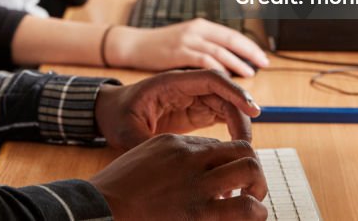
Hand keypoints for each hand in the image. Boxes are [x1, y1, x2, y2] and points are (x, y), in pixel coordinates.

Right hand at [89, 134, 267, 219]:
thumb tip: (194, 168)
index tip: (223, 183)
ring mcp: (197, 184)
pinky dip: (255, 212)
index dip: (226, 164)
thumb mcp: (142, 160)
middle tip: (248, 189)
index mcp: (174, 143)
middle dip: (252, 168)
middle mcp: (191, 158)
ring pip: (250, 169)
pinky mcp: (199, 214)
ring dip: (257, 186)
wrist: (100, 209)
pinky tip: (249, 218)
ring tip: (252, 202)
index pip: (217, 145)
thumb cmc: (116, 191)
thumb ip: (169, 160)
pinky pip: (245, 208)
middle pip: (242, 148)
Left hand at [94, 68, 262, 147]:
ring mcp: (193, 98)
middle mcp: (187, 87)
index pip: (211, 78)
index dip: (234, 91)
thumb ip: (145, 144)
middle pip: (224, 92)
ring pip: (226, 104)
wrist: (110, 113)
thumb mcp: (126, 131)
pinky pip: (221, 114)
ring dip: (239, 122)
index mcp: (172, 82)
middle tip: (247, 143)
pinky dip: (232, 127)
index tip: (251, 109)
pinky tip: (236, 146)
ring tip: (243, 149)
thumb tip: (165, 163)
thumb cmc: (117, 115)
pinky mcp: (195, 112)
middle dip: (241, 113)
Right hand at [106, 19, 269, 77]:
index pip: (232, 34)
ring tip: (250, 73)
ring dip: (237, 63)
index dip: (249, 46)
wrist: (134, 45)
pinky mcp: (178, 52)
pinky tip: (226, 79)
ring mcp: (187, 40)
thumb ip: (205, 51)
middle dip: (250, 52)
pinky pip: (204, 60)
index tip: (263, 58)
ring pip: (220, 51)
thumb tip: (229, 70)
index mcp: (201, 26)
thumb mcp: (186, 44)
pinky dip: (217, 69)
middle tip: (264, 64)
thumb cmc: (160, 48)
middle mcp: (197, 30)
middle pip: (231, 40)